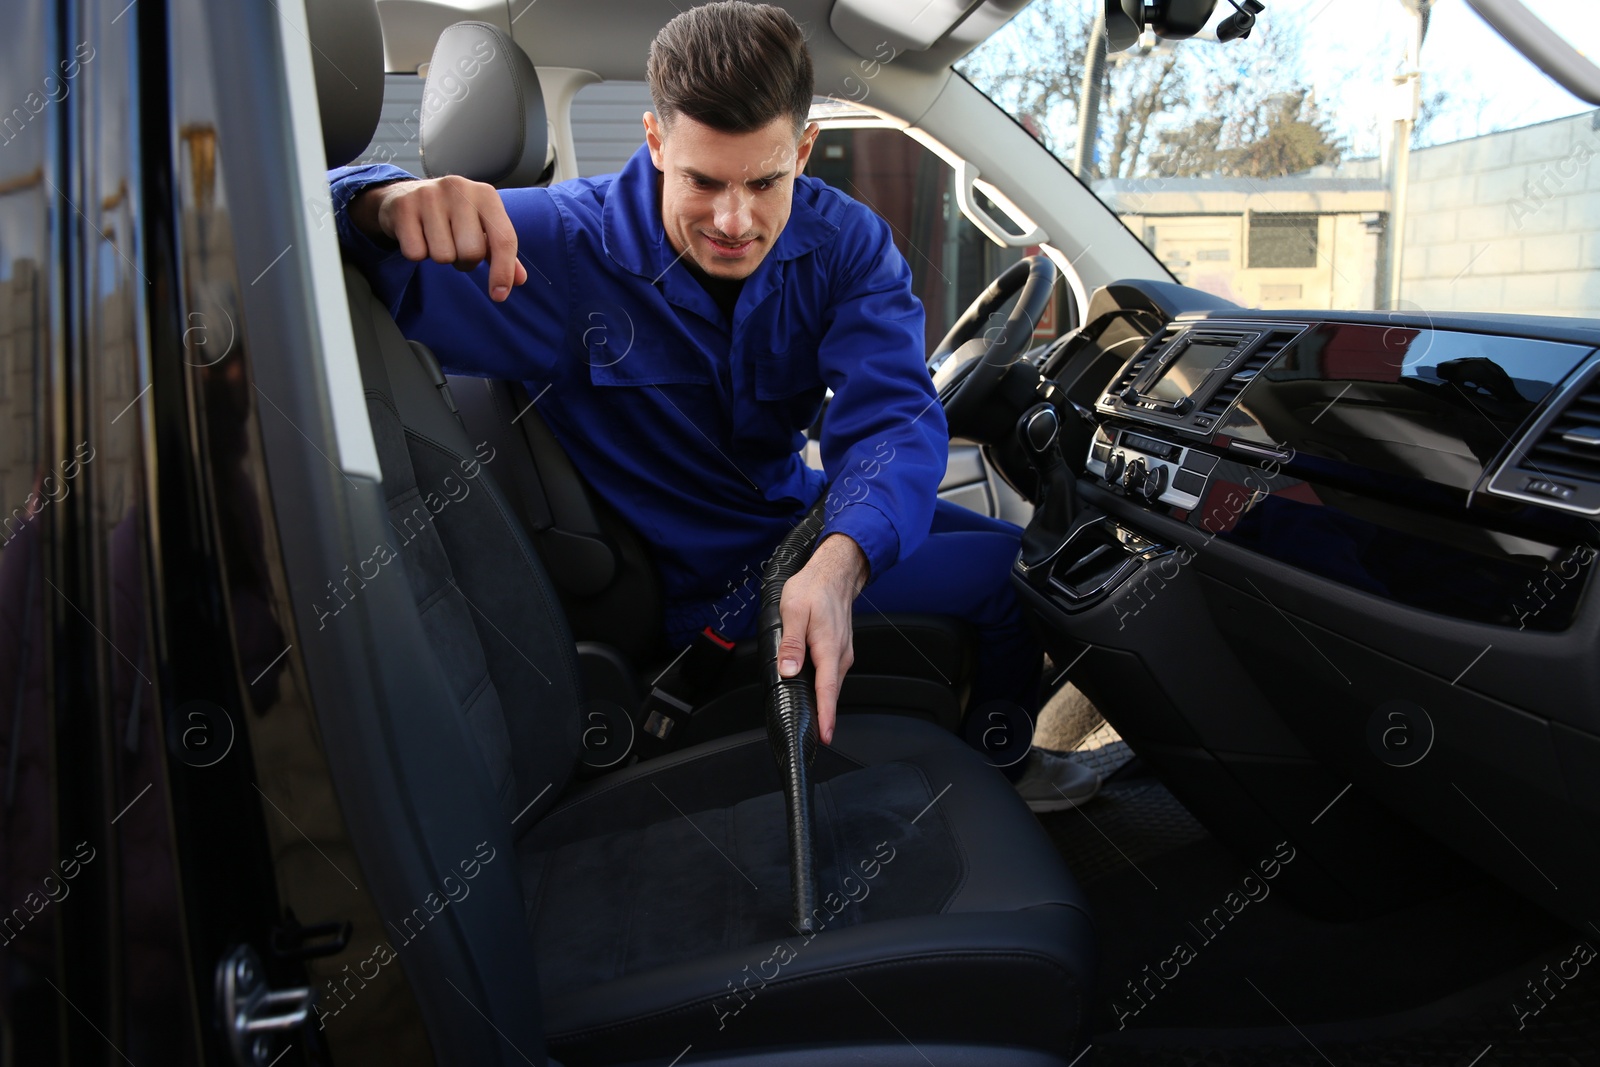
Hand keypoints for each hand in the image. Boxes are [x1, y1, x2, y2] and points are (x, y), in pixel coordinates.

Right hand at [350, 176, 527, 300]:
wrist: (406, 195)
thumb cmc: (452, 215)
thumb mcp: (481, 226)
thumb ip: (501, 252)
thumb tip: (520, 279)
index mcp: (486, 195)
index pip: (504, 239)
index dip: (503, 272)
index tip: (499, 295)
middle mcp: (459, 189)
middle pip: (471, 253)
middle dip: (465, 261)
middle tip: (456, 247)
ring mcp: (429, 196)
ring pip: (443, 255)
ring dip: (441, 257)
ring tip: (436, 239)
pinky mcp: (404, 207)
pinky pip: (416, 253)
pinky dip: (418, 253)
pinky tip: (419, 236)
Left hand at [777, 534, 868, 745]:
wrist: (834, 572)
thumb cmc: (813, 588)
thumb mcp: (793, 611)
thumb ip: (791, 644)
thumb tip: (788, 670)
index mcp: (828, 647)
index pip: (827, 689)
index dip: (825, 715)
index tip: (825, 735)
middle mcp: (840, 654)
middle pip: (831, 692)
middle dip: (825, 717)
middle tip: (817, 738)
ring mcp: (842, 652)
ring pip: (832, 684)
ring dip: (824, 702)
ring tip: (815, 722)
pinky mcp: (839, 649)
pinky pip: (832, 674)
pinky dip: (826, 687)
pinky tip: (816, 692)